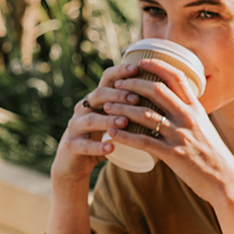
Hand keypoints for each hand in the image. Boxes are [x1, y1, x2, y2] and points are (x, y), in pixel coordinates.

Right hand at [51, 62, 142, 184]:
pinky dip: (98, 147)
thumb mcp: (112, 119)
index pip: (107, 79)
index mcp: (95, 99)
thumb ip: (129, 108)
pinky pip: (85, 145)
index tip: (138, 69)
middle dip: (118, 95)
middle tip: (136, 99)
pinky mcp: (71, 146)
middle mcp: (83, 108)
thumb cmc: (100, 138)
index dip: (120, 72)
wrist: (73, 164)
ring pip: (90, 119)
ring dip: (108, 120)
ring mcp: (75, 127)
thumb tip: (162, 93)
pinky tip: (111, 148)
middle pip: (98, 95)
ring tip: (124, 122)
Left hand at [105, 58, 233, 207]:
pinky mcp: (173, 154)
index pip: (176, 77)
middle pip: (157, 90)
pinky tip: (112, 134)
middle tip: (117, 84)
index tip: (140, 61)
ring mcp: (180, 135)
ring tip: (107, 107)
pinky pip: (143, 141)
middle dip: (133, 84)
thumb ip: (189, 114)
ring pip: (145, 115)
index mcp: (196, 108)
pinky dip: (125, 136)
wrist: (225, 179)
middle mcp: (188, 117)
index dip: (157, 66)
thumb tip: (175, 103)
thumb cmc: (212, 154)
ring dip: (122, 109)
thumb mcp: (204, 126)